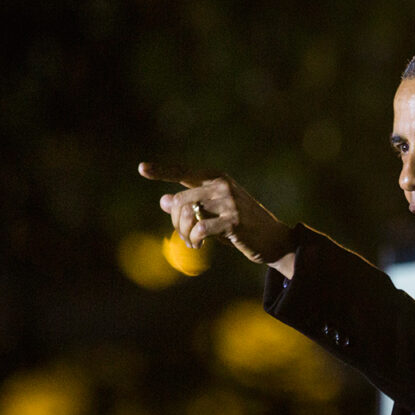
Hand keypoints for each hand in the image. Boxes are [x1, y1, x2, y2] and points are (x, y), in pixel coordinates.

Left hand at [138, 162, 296, 277]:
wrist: (273, 239)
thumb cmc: (242, 225)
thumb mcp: (215, 213)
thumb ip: (191, 205)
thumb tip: (163, 200)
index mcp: (217, 178)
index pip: (184, 172)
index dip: (162, 171)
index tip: (141, 168)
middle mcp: (222, 185)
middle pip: (180, 200)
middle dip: (176, 223)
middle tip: (184, 237)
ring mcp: (229, 201)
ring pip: (188, 214)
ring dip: (184, 233)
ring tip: (192, 243)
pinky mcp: (234, 220)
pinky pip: (200, 229)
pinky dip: (194, 240)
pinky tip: (199, 245)